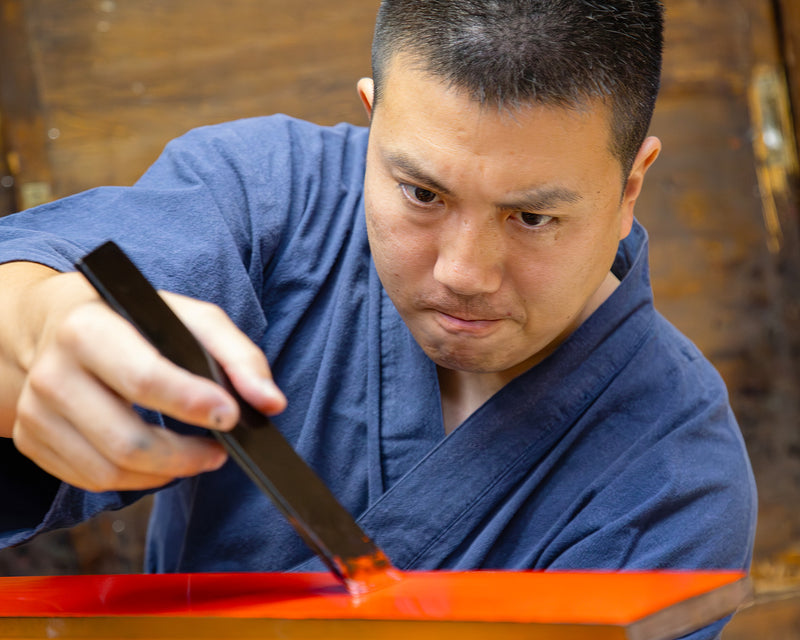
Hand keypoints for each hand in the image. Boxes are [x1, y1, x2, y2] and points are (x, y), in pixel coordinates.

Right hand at [10, 270, 285, 491]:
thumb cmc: (133, 320)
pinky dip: (136, 480)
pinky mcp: (31, 440)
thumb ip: (238, 355)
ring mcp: (35, 411)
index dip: (191, 403)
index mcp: (89, 329)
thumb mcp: (189, 318)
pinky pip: (91, 480)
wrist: (56, 323)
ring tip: (197, 455)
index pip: (144, 378)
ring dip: (166, 473)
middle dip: (185, 455)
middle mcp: (53, 372)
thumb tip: (271, 402)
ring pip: (109, 470)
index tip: (230, 417)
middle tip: (220, 449)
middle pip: (126, 440)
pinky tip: (158, 460)